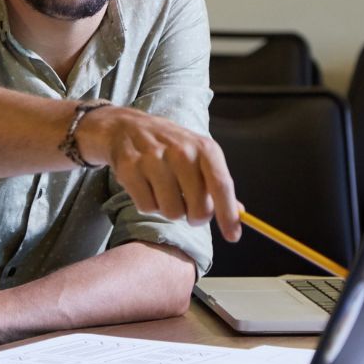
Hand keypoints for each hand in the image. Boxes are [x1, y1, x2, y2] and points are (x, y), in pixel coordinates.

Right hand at [76, 105, 241, 240]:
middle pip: (198, 208)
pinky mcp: (129, 168)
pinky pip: (147, 208)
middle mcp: (181, 151)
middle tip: (187, 206)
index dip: (228, 215)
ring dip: (169, 209)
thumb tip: (238, 212)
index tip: (233, 236)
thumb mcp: (198, 155)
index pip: (221, 185)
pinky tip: (146, 187)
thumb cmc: (168, 146)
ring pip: (172, 212)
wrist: (124, 127)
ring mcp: (153, 159)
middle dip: (194, 216)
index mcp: (204, 148)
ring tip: (163, 191)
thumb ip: (217, 183)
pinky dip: (148, 204)